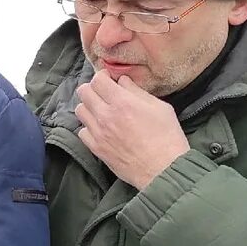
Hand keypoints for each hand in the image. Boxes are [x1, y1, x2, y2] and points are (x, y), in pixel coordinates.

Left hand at [75, 72, 189, 188]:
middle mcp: (105, 115)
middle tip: (104, 93)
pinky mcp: (96, 148)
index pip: (98, 80)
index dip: (102, 76)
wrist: (163, 169)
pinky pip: (82, 131)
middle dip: (93, 88)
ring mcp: (98, 133)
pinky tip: (101, 129)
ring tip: (101, 110)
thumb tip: (122, 81)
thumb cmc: (167, 137)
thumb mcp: (160, 107)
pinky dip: (89, 127)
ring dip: (89, 107)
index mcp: (122, 102)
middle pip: (83, 92)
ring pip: (79, 110)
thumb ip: (137, 92)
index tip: (109, 79)